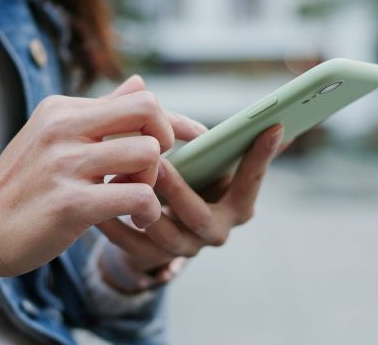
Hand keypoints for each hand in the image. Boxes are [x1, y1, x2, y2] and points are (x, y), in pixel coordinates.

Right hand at [0, 77, 177, 276]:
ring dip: (153, 182)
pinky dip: (148, 211)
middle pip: (148, 110)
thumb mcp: (53, 138)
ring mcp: (65, 164)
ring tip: (135, 199)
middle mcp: (63, 128)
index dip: (174, 119)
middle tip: (151, 169)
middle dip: (166, 139)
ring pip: (148, 152)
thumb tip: (139, 81)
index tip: (195, 138)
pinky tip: (137, 220)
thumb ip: (100, 112)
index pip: (138, 97)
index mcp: (62, 109)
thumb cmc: (21, 188)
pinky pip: (138, 195)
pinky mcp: (70, 203)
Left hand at [97, 124, 283, 291]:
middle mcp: (214, 230)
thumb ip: (230, 143)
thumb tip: (277, 120)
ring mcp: (182, 248)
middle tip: (158, 163)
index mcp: (236, 205)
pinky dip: (113, 222)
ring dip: (141, 206)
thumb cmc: (192, 180)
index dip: (261, 156)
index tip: (272, 126)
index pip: (252, 181)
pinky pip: (129, 243)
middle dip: (178, 191)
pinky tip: (99, 197)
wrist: (161, 226)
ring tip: (120, 178)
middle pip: (200, 217)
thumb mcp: (210, 162)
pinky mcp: (149, 256)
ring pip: (163, 235)